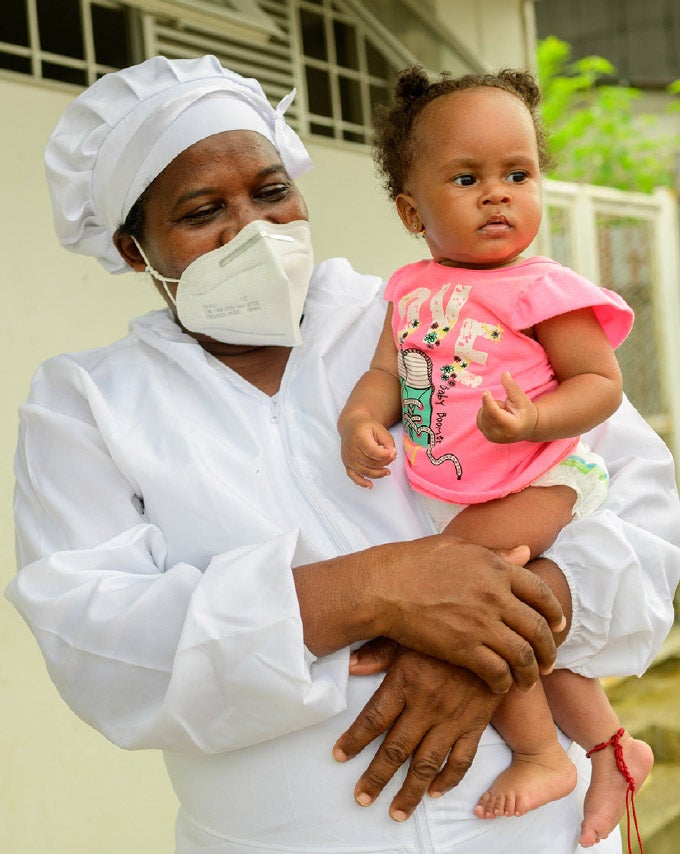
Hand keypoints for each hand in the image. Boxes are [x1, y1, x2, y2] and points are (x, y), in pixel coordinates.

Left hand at [334, 640, 501, 820]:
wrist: (494, 632)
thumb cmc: (444, 629)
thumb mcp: (408, 633)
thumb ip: (379, 652)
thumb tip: (350, 665)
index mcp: (405, 681)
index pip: (373, 719)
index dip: (354, 740)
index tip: (339, 756)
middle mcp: (426, 706)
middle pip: (395, 750)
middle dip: (376, 777)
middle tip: (362, 798)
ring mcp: (452, 718)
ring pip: (427, 764)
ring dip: (410, 791)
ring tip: (396, 811)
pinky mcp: (475, 723)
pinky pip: (461, 760)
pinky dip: (449, 780)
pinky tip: (436, 792)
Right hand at [339, 414, 396, 487]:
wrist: (351, 426)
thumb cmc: (366, 427)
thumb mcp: (379, 429)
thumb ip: (388, 441)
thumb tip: (392, 454)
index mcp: (359, 438)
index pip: (372, 451)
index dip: (384, 455)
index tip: (393, 453)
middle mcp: (351, 449)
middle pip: (369, 463)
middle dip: (384, 463)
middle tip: (392, 458)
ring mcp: (348, 458)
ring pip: (364, 471)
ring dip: (378, 474)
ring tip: (387, 471)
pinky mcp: (347, 464)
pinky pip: (353, 476)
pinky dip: (362, 482)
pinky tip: (370, 485)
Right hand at [373, 533, 563, 693]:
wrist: (384, 587)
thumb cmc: (413, 562)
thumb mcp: (458, 547)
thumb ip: (495, 554)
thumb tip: (525, 552)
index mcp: (496, 568)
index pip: (541, 594)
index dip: (555, 613)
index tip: (558, 626)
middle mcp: (496, 595)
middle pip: (538, 629)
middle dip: (548, 650)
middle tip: (548, 662)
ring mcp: (481, 623)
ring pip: (523, 655)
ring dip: (530, 673)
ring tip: (528, 681)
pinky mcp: (464, 648)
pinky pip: (498, 672)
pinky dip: (504, 683)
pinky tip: (500, 686)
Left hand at [477, 371, 537, 442]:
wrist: (526, 429)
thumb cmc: (526, 412)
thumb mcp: (522, 399)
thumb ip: (512, 387)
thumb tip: (504, 373)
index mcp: (511, 427)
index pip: (495, 413)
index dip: (489, 402)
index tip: (485, 392)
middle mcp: (499, 436)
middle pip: (487, 412)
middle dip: (495, 404)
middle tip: (507, 408)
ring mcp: (491, 437)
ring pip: (482, 413)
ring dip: (491, 408)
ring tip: (504, 413)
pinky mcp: (486, 436)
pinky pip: (480, 418)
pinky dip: (486, 413)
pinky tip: (497, 417)